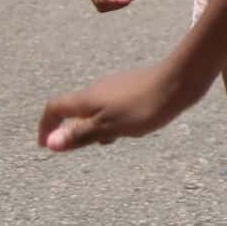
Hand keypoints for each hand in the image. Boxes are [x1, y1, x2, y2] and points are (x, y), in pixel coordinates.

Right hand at [38, 59, 200, 151]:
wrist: (181, 81)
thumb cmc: (143, 106)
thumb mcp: (108, 127)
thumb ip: (79, 135)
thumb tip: (49, 143)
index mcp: (87, 98)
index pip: (55, 108)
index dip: (46, 125)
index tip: (45, 144)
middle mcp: (99, 89)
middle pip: (78, 110)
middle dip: (80, 130)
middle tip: (97, 143)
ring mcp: (118, 86)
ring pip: (100, 110)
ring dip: (103, 127)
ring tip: (125, 134)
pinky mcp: (136, 87)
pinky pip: (118, 107)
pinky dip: (119, 120)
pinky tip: (140, 125)